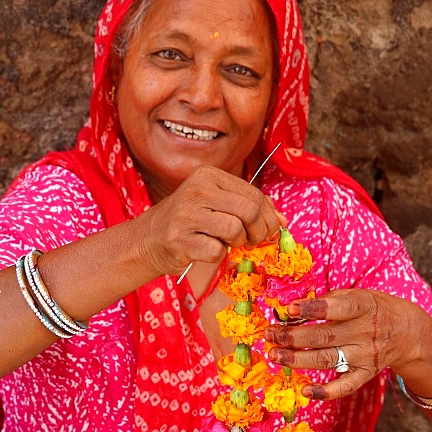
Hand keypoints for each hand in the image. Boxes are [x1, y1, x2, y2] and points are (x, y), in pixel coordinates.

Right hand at [136, 166, 282, 276]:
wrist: (149, 240)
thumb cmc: (190, 222)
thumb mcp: (217, 204)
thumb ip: (248, 206)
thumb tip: (282, 221)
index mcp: (209, 176)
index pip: (254, 194)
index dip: (269, 216)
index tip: (270, 231)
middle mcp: (197, 190)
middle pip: (249, 211)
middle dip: (258, 231)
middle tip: (253, 241)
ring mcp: (187, 214)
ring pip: (235, 229)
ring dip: (237, 242)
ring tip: (226, 243)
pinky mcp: (180, 239)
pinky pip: (216, 250)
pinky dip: (217, 255)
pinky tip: (207, 249)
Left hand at [264, 288, 418, 399]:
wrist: (406, 332)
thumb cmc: (372, 308)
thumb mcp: (357, 295)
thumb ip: (328, 300)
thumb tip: (292, 310)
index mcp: (363, 306)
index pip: (338, 308)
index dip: (313, 309)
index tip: (289, 310)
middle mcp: (365, 332)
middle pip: (324, 337)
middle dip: (293, 337)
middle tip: (270, 335)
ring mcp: (365, 355)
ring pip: (327, 360)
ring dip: (297, 360)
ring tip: (274, 355)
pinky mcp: (366, 374)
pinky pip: (345, 386)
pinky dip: (325, 392)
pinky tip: (305, 390)